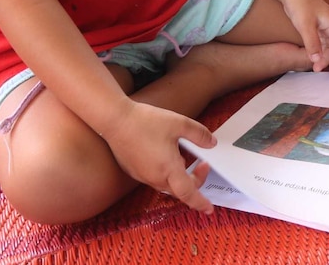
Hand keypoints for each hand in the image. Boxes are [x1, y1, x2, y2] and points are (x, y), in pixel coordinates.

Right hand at [99, 100, 217, 212]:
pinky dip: (166, 173)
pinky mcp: (134, 171)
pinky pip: (155, 179)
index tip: (209, 209)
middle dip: (195, 182)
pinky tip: (167, 156)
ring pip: (167, 185)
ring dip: (180, 178)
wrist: (116, 120)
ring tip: (186, 158)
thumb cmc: (147, 122)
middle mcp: (155, 177)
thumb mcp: (179, 123)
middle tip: (203, 164)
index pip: (188, 193)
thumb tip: (212, 144)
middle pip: (179, 190)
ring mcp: (143, 176)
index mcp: (169, 169)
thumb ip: (199, 134)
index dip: (200, 202)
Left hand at [279, 0, 328, 70]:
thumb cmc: (300, 5)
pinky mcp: (321, 27)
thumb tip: (317, 60)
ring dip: (328, 58)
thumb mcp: (305, 25)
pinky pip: (325, 43)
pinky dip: (322, 52)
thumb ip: (312, 43)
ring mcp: (328, 26)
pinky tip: (319, 60)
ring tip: (322, 70)